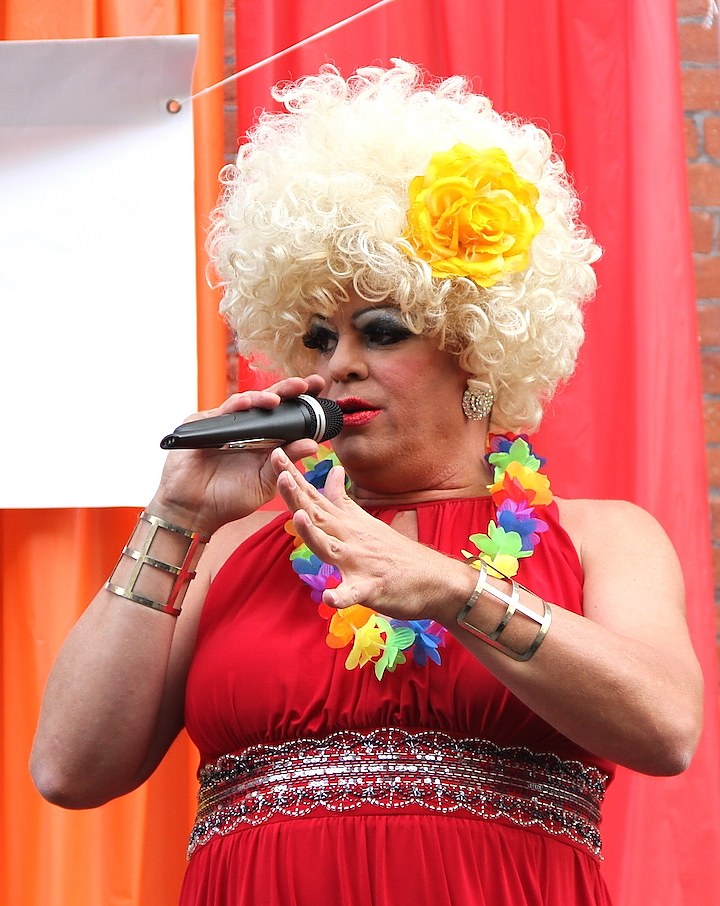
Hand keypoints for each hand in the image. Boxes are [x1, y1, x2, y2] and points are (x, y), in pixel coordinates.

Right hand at [148, 375, 325, 535]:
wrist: (194, 512)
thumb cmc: (229, 499)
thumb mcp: (265, 482)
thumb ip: (286, 462)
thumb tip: (313, 444)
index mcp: (265, 442)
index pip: (287, 416)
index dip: (302, 403)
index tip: (321, 390)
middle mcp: (248, 430)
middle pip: (270, 403)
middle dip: (289, 390)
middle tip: (307, 383)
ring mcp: (226, 425)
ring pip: (249, 402)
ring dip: (265, 397)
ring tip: (279, 398)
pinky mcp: (205, 425)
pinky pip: (224, 411)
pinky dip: (238, 406)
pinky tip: (250, 403)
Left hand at [272, 448, 469, 622]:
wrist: (436, 580)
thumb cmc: (397, 554)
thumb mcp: (367, 523)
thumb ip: (343, 501)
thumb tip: (332, 470)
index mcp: (347, 524)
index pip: (315, 498)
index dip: (294, 479)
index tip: (276, 454)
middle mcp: (351, 538)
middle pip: (318, 516)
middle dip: (296, 496)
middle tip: (279, 471)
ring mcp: (361, 563)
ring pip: (331, 548)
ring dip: (314, 534)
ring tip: (299, 518)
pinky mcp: (372, 589)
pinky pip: (353, 593)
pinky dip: (341, 595)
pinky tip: (330, 596)